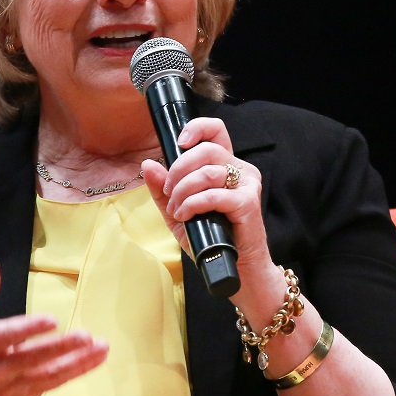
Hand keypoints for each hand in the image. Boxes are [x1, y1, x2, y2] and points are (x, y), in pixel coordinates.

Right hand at [0, 257, 107, 395]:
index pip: (5, 336)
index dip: (28, 329)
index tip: (51, 320)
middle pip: (32, 359)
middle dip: (61, 348)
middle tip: (86, 336)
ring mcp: (8, 389)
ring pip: (47, 376)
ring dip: (77, 363)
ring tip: (101, 348)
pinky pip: (51, 386)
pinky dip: (73, 374)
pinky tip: (92, 361)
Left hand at [139, 116, 272, 271]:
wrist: (233, 266)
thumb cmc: (209, 237)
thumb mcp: (177, 211)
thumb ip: (162, 189)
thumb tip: (147, 165)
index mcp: (224, 165)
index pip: (216, 130)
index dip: (197, 128)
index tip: (179, 143)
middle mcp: (239, 169)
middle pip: (206, 150)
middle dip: (178, 170)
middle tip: (169, 193)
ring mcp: (246, 184)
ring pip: (207, 173)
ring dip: (183, 192)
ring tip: (176, 210)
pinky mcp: (248, 202)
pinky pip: (213, 194)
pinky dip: (193, 204)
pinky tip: (185, 216)